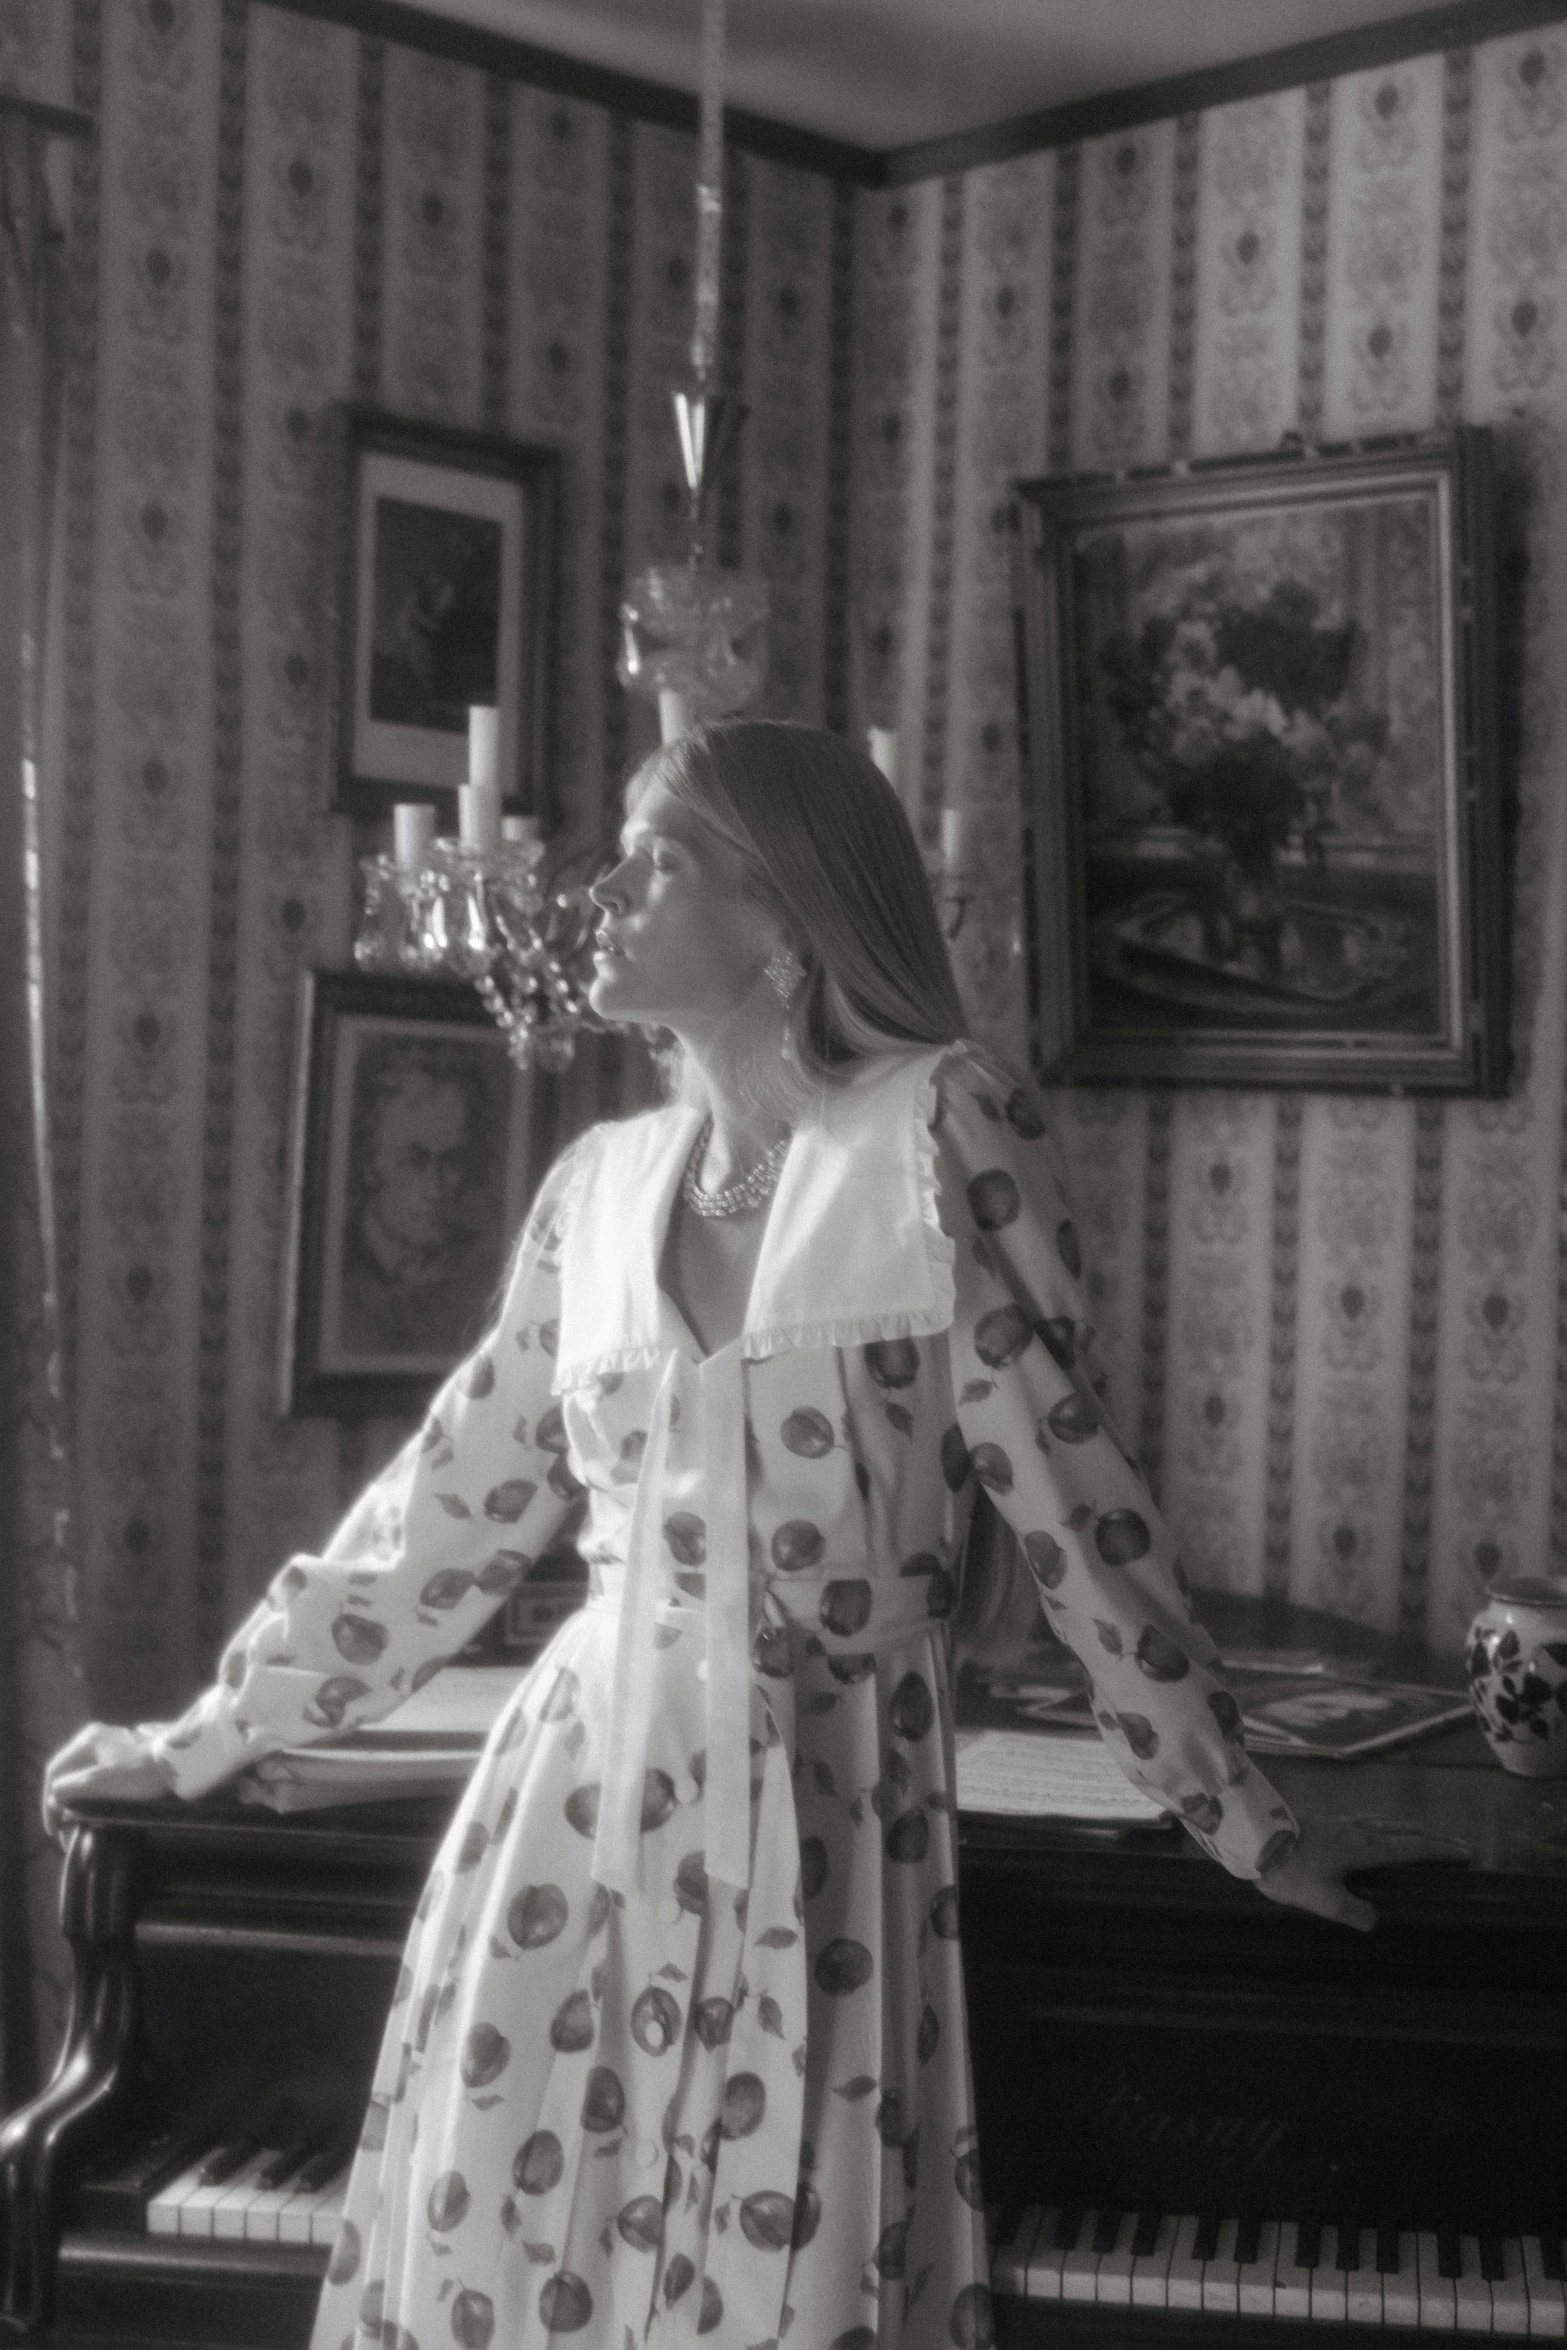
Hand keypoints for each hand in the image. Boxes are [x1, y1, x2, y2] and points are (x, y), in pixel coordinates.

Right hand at [42, 1722, 171, 1842]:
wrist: (180, 1762)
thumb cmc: (138, 1773)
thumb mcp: (97, 1782)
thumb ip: (68, 1789)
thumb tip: (54, 1800)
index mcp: (86, 1741)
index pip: (54, 1772)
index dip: (48, 1803)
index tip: (53, 1829)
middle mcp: (96, 1739)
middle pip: (69, 1774)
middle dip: (63, 1803)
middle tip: (66, 1831)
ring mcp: (112, 1746)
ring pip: (85, 1777)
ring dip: (79, 1801)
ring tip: (81, 1824)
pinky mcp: (127, 1757)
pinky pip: (101, 1778)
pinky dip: (94, 1796)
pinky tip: (99, 1811)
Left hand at [1253, 1815, 1468, 1931]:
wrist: (1253, 1837)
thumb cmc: (1290, 1869)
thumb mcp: (1325, 1901)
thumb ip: (1355, 1913)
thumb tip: (1375, 1920)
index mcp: (1366, 1847)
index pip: (1413, 1849)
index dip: (1441, 1852)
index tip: (1467, 1854)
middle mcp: (1358, 1830)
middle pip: (1404, 1832)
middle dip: (1431, 1839)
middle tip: (1455, 1846)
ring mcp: (1341, 1824)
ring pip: (1385, 1824)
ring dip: (1408, 1831)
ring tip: (1421, 1837)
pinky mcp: (1325, 1824)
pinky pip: (1366, 1824)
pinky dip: (1385, 1830)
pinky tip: (1373, 1835)